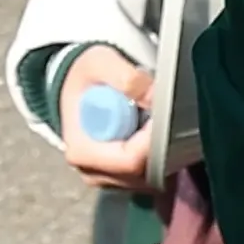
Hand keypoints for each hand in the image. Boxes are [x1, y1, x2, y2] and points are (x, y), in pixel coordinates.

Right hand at [55, 45, 161, 199]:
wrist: (78, 86)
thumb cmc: (86, 77)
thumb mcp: (99, 63)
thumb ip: (126, 78)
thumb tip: (154, 96)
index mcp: (81, 151)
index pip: (130, 160)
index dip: (154, 138)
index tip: (164, 112)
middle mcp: (93, 173)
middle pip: (143, 173)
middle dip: (160, 144)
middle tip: (164, 113)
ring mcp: (109, 180)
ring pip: (151, 177)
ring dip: (162, 150)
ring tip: (154, 119)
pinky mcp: (123, 179)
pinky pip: (153, 176)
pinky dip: (161, 155)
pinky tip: (154, 130)